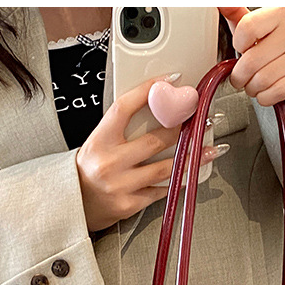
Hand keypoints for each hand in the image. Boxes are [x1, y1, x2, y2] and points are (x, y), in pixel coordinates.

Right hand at [76, 74, 224, 231]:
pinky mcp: (130, 204)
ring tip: (209, 150)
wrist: (74, 203)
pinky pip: (161, 191)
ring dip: (191, 158)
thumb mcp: (100, 142)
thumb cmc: (90, 169)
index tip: (169, 81)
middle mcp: (110, 162)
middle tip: (202, 120)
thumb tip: (159, 109)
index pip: (124, 107)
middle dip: (183, 129)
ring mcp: (121, 185)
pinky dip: (177, 181)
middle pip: (155, 141)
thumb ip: (123, 129)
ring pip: (165, 168)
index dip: (147, 91)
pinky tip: (191, 173)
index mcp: (100, 140)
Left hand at [218, 7, 284, 108]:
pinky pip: (276, 92)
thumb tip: (219, 4)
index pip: (247, 28)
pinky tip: (266, 92)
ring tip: (254, 85)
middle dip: (240, 76)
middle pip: (252, 61)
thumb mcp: (256, 27)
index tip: (242, 50)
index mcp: (279, 13)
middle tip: (242, 78)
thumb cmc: (274, 45)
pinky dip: (265, 98)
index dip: (238, 45)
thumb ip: (237, 16)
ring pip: (263, 80)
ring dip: (252, 89)